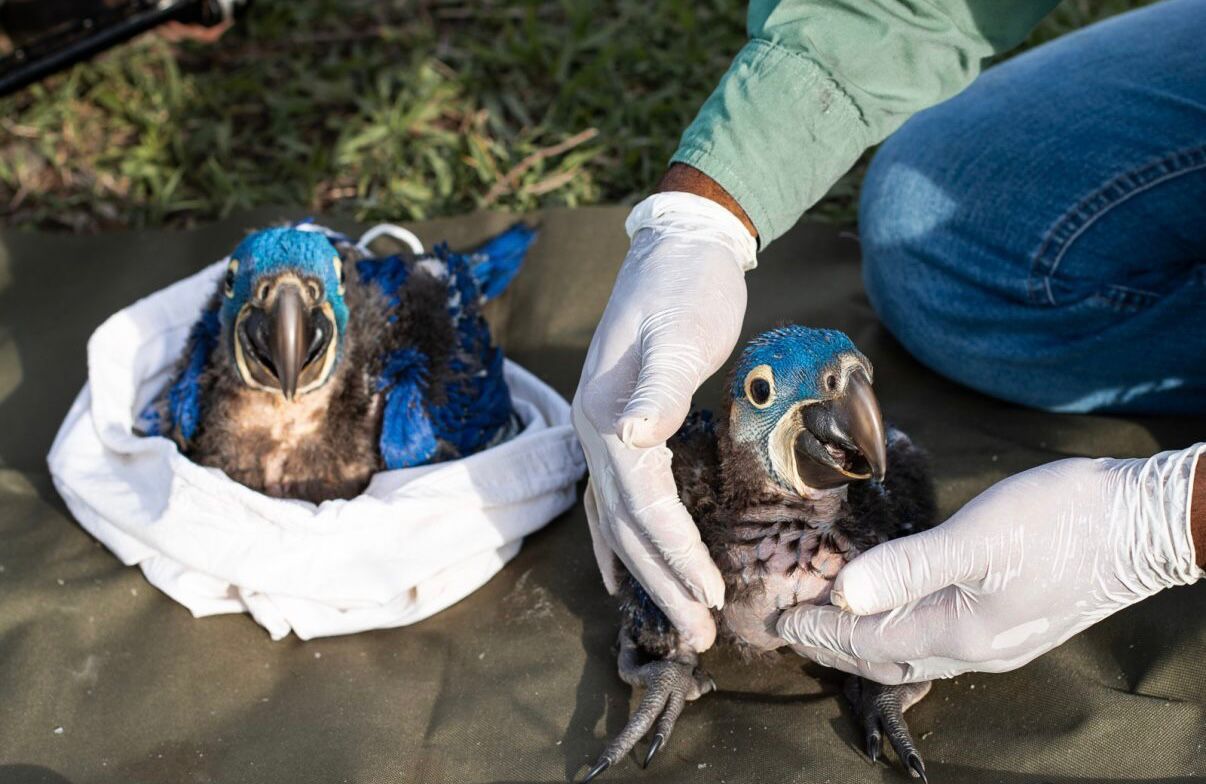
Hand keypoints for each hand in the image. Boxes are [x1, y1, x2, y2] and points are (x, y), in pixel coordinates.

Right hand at [573, 189, 756, 651]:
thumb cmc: (685, 288)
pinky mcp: (624, 428)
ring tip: (680, 620)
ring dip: (648, 574)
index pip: (642, 502)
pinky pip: (616, 501)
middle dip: (663, 584)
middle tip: (702, 637)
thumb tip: (630, 437)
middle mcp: (597, 432)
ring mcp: (604, 432)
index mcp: (607, 415)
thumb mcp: (678, 332)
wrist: (679, 247)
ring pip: (621, 522)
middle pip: (628, 526)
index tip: (713, 594)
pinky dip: (622, 542)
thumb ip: (656, 387)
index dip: (676, 552)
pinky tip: (624, 570)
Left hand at [778, 446, 1204, 683]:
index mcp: (960, 631)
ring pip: (913, 653)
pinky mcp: (1015, 622)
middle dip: (835, 645)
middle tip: (795, 629)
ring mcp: (999, 640)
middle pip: (885, 656)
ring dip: (867, 642)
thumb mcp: (976, 537)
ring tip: (834, 626)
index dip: (820, 631)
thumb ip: (907, 567)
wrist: (1146, 523)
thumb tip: (843, 593)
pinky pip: (939, 641)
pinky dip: (901, 633)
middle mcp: (976, 648)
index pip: (867, 641)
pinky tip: (897, 614)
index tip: (780, 622)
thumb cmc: (1063, 520)